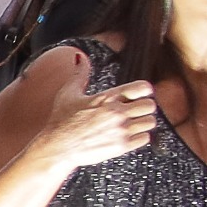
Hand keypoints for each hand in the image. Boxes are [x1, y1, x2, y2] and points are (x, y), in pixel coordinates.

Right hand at [25, 77, 158, 177]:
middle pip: (150, 105)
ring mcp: (121, 130)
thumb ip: (79, 74)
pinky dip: (139, 136)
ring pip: (150, 122)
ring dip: (142, 122)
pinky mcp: (122, 146)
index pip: (142, 87)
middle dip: (144, 107)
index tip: (140, 94)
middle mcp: (117, 113)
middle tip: (135, 111)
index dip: (143, 90)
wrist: (57, 148)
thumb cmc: (61, 122)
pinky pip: (145, 138)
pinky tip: (128, 135)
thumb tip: (80, 58)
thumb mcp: (68, 94)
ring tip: (131, 123)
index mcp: (107, 98)